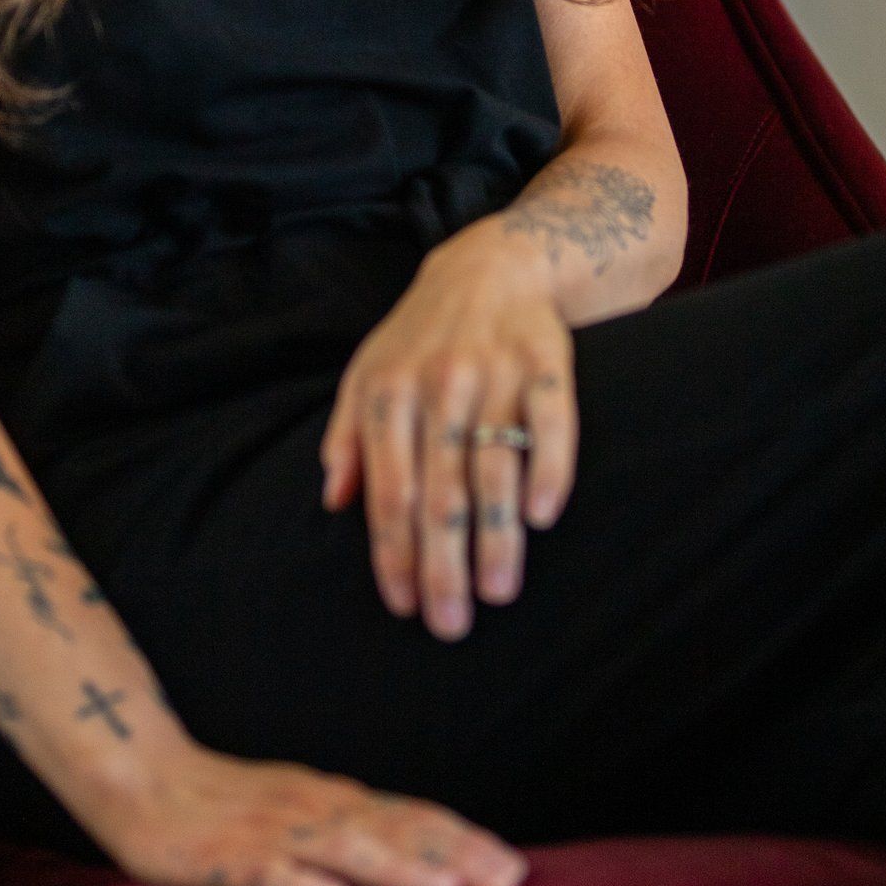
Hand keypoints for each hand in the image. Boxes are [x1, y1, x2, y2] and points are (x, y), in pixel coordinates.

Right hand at [88, 737, 530, 885]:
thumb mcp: (299, 813)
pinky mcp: (221, 856)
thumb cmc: (226, 803)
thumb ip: (354, 833)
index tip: (517, 872)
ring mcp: (269, 831)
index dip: (465, 844)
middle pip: (393, 832)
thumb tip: (423, 862)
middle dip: (454, 859)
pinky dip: (301, 885)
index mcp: (333, 802)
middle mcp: (312, 809)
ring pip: (342, 850)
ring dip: (397, 870)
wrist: (140, 774)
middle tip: (509, 884)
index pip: (412, 820)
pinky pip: (266, 873)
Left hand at [318, 215, 577, 638]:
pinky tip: (544, 514)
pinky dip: (549, 466)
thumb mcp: (368, 372)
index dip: (394, 552)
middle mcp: (438, 382)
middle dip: (442, 562)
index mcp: (388, 391)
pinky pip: (552, 418)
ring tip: (497, 591)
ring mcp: (494, 370)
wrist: (494, 262)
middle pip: (439, 488)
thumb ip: (347, 436)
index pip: (389, 488)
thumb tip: (333, 503)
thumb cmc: (422, 334)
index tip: (405, 606)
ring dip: (495, 534)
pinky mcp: (547, 359)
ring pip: (493, 462)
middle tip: (450, 623)